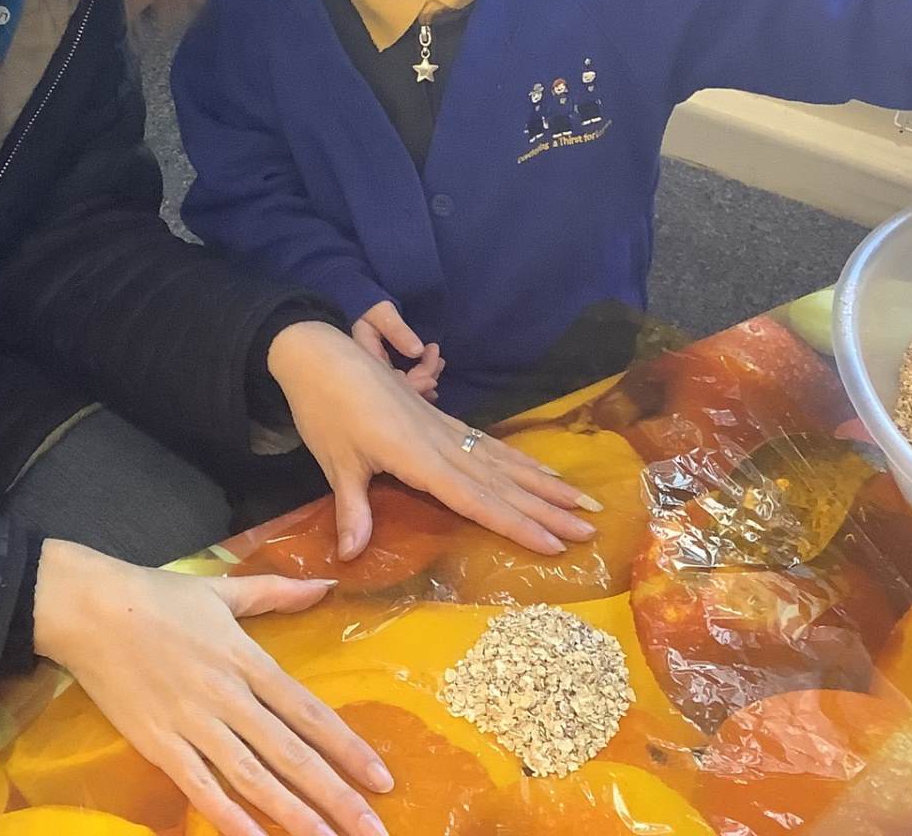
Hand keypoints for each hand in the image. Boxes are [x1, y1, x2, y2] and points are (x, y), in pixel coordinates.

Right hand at [33, 540, 393, 835]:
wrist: (89, 609)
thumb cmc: (157, 597)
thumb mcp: (222, 589)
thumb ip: (277, 592)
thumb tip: (328, 585)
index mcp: (247, 659)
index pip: (309, 712)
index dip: (348, 747)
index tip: (382, 779)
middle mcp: (228, 697)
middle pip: (291, 754)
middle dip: (336, 796)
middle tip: (373, 831)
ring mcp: (193, 724)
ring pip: (253, 778)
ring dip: (295, 815)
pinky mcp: (159, 744)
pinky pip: (199, 788)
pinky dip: (228, 818)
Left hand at [267, 322, 598, 560]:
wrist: (321, 354)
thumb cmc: (324, 408)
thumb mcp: (335, 460)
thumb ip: (352, 508)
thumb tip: (351, 557)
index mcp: (418, 457)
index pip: (476, 498)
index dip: (515, 523)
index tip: (554, 544)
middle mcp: (441, 443)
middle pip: (502, 481)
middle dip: (547, 507)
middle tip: (591, 527)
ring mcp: (444, 428)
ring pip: (503, 461)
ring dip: (544, 483)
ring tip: (583, 501)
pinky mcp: (440, 419)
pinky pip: (489, 444)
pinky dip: (519, 460)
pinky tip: (540, 471)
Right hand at [349, 301, 442, 400]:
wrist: (367, 305)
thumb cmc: (372, 306)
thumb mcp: (383, 313)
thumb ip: (398, 330)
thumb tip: (417, 351)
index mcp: (366, 357)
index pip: (390, 382)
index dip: (415, 382)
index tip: (434, 363)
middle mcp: (372, 370)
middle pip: (400, 389)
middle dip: (425, 378)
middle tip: (440, 361)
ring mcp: (380, 372)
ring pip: (405, 389)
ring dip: (427, 379)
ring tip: (439, 362)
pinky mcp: (388, 370)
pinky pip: (406, 384)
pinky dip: (422, 382)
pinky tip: (433, 378)